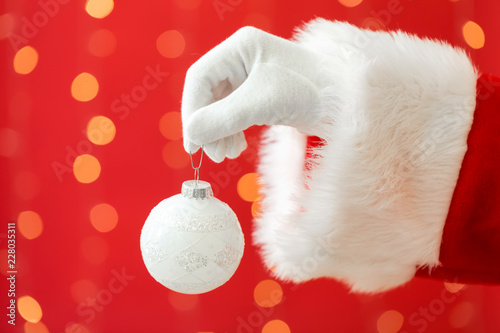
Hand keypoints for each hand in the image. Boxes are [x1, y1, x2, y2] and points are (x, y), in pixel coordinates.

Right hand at [181, 26, 334, 161]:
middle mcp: (243, 59)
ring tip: (226, 154)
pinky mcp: (261, 96)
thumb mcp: (260, 103)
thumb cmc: (311, 91)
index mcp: (240, 48)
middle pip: (208, 94)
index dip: (191, 111)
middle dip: (207, 126)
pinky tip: (235, 147)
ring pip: (219, 107)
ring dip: (218, 132)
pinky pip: (234, 115)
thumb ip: (221, 118)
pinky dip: (230, 132)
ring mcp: (252, 78)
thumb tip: (191, 135)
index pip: (200, 78)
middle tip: (212, 154)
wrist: (348, 102)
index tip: (192, 142)